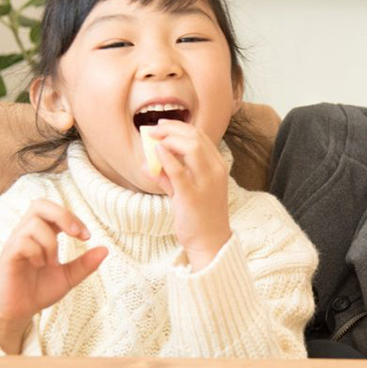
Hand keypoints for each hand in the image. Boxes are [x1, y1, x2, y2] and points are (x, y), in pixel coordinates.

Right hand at [0, 199, 107, 352]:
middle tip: (76, 234)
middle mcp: (25, 234)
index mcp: (40, 234)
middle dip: (63, 215)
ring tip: (52, 262)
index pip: (54, 210)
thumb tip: (105, 249)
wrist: (17, 312)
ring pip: (34, 224)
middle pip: (40, 204)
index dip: (72, 217)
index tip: (87, 237)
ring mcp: (14, 243)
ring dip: (50, 242)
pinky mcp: (7, 256)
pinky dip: (37, 252)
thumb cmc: (39, 290)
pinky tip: (40, 265)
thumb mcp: (69, 277)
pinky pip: (22, 242)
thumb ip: (85, 264)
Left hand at [144, 120, 231, 270]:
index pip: (200, 137)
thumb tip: (148, 163)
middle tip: (153, 129)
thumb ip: (169, 176)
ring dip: (169, 138)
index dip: (179, 127)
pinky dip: (166, 158)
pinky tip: (156, 152)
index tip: (162, 126)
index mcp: (218, 166)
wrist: (210, 241)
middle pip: (195, 137)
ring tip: (153, 139)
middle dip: (172, 128)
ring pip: (191, 147)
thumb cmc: (200, 216)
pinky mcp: (192, 195)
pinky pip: (178, 171)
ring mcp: (205, 182)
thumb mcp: (186, 191)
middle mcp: (215, 170)